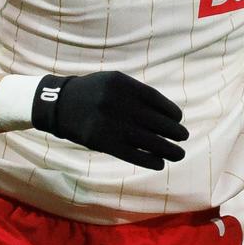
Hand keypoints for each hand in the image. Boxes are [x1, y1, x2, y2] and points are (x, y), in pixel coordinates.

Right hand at [28, 72, 187, 168]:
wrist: (59, 104)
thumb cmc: (93, 93)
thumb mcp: (113, 81)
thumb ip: (136, 93)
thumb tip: (167, 112)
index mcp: (123, 85)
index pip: (156, 100)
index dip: (171, 112)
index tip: (179, 119)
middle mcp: (119, 104)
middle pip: (156, 122)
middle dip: (174, 132)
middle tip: (184, 137)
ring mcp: (112, 125)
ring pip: (149, 140)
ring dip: (168, 149)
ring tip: (179, 153)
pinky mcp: (104, 142)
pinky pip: (133, 154)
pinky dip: (149, 160)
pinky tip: (160, 163)